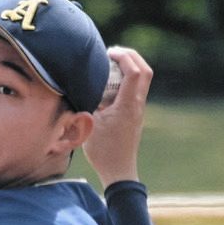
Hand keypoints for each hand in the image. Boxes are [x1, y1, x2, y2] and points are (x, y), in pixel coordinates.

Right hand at [82, 47, 152, 187]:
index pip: (134, 71)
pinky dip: (127, 80)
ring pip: (143, 79)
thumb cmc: (103, 151)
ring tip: (112, 66)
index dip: (123, 57)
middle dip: (131, 56)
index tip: (108, 54)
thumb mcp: (90, 124)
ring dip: (130, 67)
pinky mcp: (136, 115)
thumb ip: (87, 102)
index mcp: (128, 105)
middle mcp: (138, 105)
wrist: (118, 171)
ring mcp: (139, 110)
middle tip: (113, 54)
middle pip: (145, 70)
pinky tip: (111, 85)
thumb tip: (78, 85)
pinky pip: (137, 89)